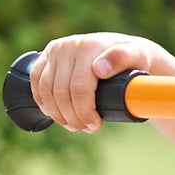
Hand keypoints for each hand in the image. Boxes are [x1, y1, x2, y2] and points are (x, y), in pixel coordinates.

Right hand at [32, 31, 174, 132]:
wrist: (127, 50)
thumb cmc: (136, 58)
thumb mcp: (139, 56)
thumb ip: (123, 58)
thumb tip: (99, 69)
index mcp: (89, 47)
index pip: (79, 88)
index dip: (85, 112)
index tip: (95, 125)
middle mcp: (69, 46)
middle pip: (62, 92)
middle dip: (72, 117)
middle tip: (86, 128)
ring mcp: (56, 50)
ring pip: (46, 90)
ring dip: (57, 113)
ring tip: (72, 124)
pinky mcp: (46, 55)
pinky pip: (35, 81)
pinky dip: (41, 100)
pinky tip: (51, 112)